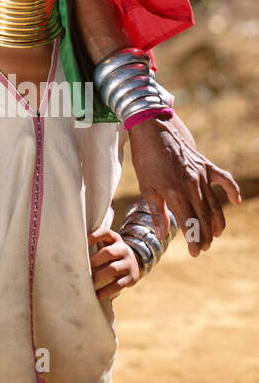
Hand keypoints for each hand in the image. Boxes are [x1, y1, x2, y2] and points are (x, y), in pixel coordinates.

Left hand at [89, 225, 139, 299]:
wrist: (134, 263)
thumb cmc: (111, 253)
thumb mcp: (107, 244)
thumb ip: (93, 243)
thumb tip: (69, 250)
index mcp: (115, 239)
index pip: (105, 232)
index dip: (94, 236)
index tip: (82, 242)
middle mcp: (123, 249)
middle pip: (108, 252)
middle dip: (94, 260)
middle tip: (82, 268)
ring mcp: (129, 263)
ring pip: (113, 269)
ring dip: (99, 276)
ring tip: (88, 282)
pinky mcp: (132, 277)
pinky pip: (119, 284)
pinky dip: (107, 290)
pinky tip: (97, 294)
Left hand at [128, 114, 240, 254]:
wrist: (152, 129)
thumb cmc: (145, 159)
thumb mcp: (145, 187)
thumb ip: (156, 212)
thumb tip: (161, 236)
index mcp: (175, 192)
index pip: (190, 223)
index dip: (194, 240)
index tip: (195, 253)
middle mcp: (191, 185)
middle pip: (204, 217)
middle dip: (206, 235)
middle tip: (204, 247)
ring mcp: (200, 174)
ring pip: (214, 204)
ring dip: (217, 222)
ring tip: (216, 235)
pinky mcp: (205, 165)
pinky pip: (224, 179)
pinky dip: (232, 190)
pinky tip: (236, 201)